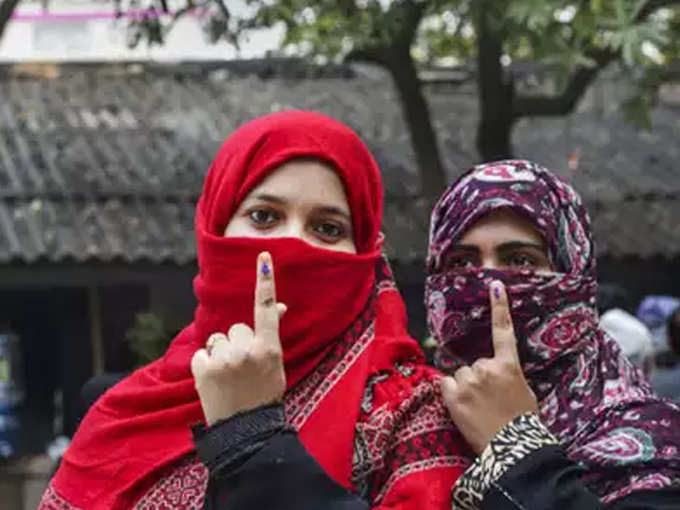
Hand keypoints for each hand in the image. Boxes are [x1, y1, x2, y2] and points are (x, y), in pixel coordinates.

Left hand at [191, 252, 287, 425]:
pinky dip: (205, 365)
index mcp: (269, 348)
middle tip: (242, 369)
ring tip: (228, 377)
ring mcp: (225, 360)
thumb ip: (272, 335)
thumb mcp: (275, 364)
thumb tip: (279, 307)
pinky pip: (202, 353)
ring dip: (220, 353)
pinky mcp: (204, 369)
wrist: (246, 431)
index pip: (266, 308)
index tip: (263, 256)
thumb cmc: (264, 395)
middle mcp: (247, 350)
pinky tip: (214, 382)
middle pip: (236, 328)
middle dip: (237, 343)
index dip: (265, 281)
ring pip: (218, 339)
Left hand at [440, 280, 537, 454]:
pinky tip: (463, 409)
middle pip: (473, 364)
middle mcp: (488, 368)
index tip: (495, 285)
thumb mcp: (523, 393)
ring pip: (459, 375)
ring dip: (463, 388)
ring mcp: (470, 380)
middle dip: (476, 379)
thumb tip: (495, 372)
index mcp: (509, 366)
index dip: (499, 307)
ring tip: (477, 409)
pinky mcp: (454, 395)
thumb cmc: (523, 425)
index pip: (503, 332)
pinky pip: (445, 385)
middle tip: (487, 403)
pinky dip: (450, 395)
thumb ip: (507, 376)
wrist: (514, 451)